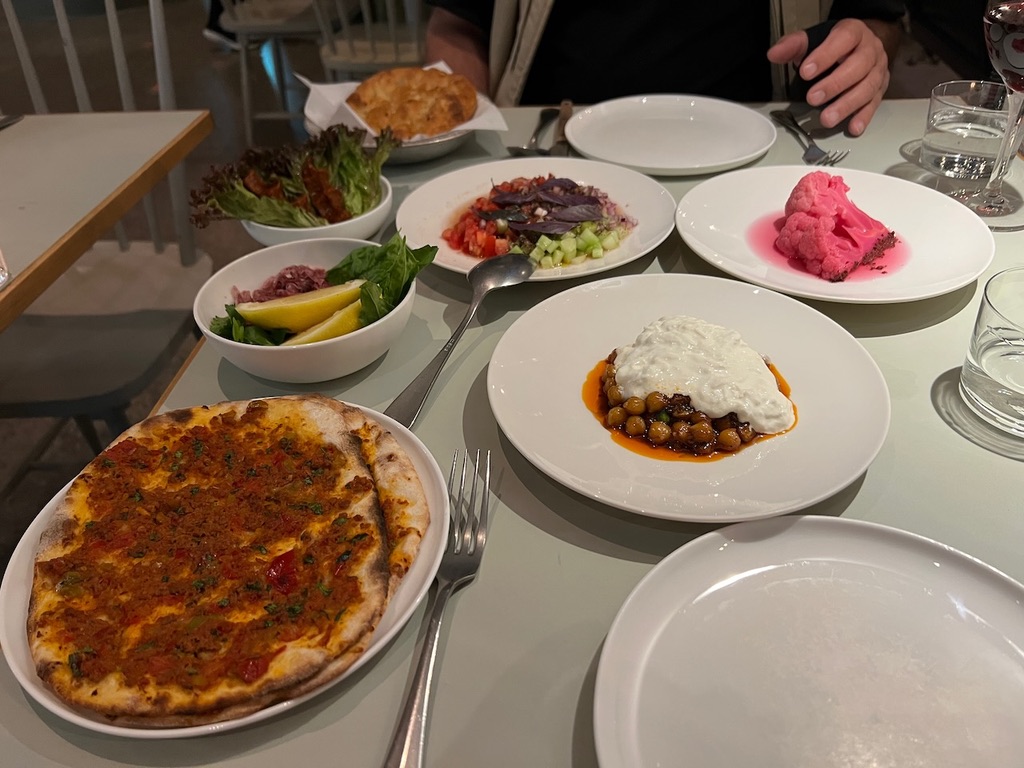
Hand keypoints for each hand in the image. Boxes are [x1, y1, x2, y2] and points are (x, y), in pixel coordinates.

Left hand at [767, 18, 889, 135]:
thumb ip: (794, 45)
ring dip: (847, 105)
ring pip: (868, 88)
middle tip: (813, 98)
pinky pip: (874, 104)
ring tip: (826, 119)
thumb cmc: (835, 44)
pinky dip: (864, 117)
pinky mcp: (880, 89)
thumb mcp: (813, 39)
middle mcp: (871, 50)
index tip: (806, 72)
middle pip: (859, 66)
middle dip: (835, 84)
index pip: (844, 39)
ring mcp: (878, 70)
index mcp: (854, 32)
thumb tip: (774, 54)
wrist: (862, 46)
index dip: (826, 55)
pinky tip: (853, 128)